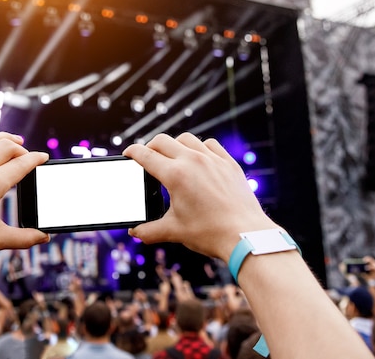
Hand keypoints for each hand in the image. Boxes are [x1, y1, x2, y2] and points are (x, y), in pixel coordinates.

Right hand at [124, 132, 275, 261]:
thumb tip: (135, 232)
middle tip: (147, 157)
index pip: (145, 155)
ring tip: (172, 157)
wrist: (246, 236)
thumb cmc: (209, 233)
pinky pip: (210, 144)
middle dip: (150, 147)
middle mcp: (193, 161)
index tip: (128, 154)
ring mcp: (213, 159)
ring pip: (186, 139)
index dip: (132, 152)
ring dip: (174, 145)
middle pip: (162, 141)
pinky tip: (198, 158)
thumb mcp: (173, 231)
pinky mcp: (229, 163)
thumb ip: (148, 230)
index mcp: (175, 175)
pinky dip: (199, 147)